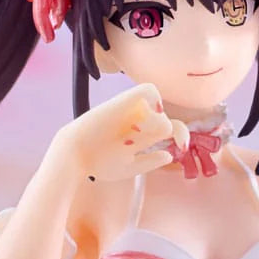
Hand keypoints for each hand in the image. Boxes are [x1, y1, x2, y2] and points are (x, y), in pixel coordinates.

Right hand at [57, 82, 188, 181]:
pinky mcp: (123, 100)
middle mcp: (138, 121)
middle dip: (178, 131)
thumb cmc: (98, 163)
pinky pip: (148, 90)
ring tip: (138, 132)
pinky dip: (153, 100)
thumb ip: (149, 162)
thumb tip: (168, 155)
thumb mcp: (129, 167)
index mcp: (140, 135)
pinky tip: (148, 113)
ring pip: (160, 109)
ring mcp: (131, 110)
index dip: (181, 136)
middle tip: (177, 144)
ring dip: (156, 123)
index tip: (181, 148)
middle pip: (169, 120)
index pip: (170, 128)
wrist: (76, 155)